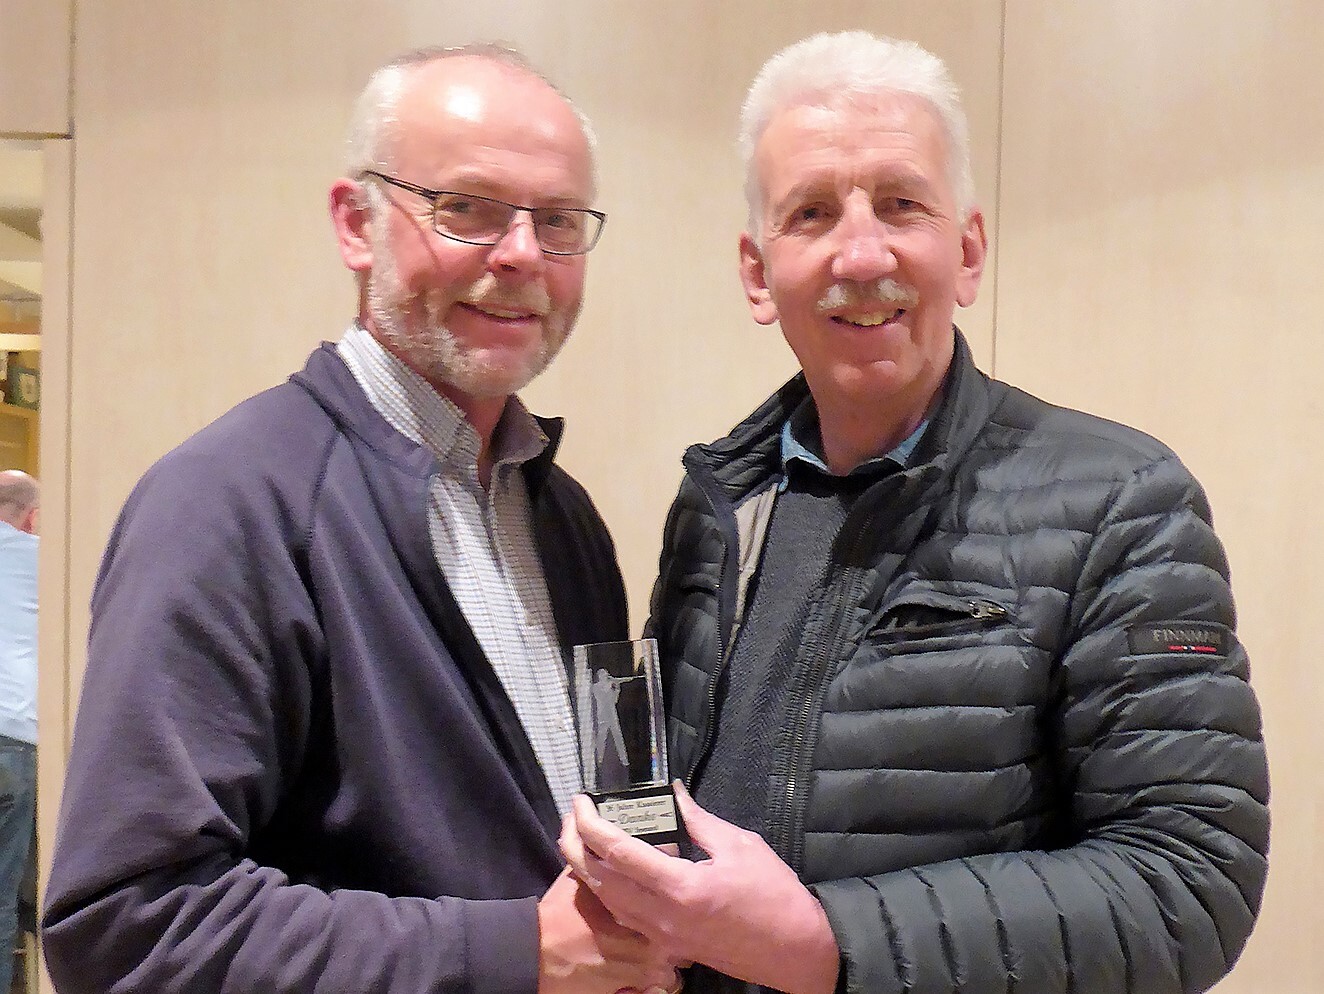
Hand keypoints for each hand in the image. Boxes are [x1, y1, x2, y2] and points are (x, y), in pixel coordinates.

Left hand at [560, 783, 839, 993]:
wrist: (794, 951)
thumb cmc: (774, 895)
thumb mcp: (739, 846)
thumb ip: (698, 821)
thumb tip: (672, 793)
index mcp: (680, 887)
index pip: (618, 853)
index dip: (592, 824)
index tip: (581, 800)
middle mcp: (662, 916)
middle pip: (599, 879)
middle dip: (575, 844)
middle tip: (572, 814)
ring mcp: (663, 936)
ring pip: (607, 901)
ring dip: (586, 869)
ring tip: (581, 838)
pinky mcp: (669, 946)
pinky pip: (625, 917)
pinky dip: (608, 892)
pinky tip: (607, 873)